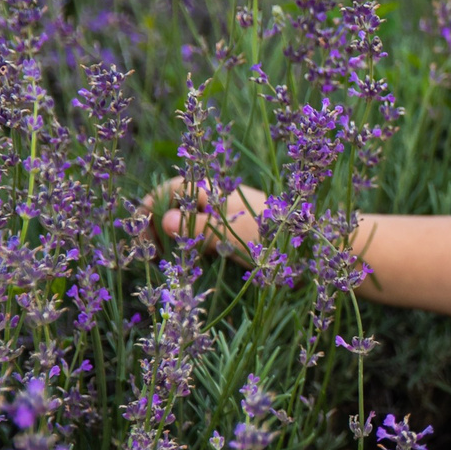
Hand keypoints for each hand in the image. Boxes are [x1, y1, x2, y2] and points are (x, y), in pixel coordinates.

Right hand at [143, 177, 269, 265]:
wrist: (308, 240)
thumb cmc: (270, 235)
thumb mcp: (229, 234)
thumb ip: (197, 227)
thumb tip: (165, 220)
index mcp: (211, 190)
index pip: (168, 189)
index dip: (149, 209)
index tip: (143, 238)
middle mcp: (215, 196)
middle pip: (174, 203)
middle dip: (158, 224)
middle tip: (155, 254)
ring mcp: (225, 211)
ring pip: (187, 218)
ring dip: (173, 235)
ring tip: (168, 259)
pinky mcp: (234, 227)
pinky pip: (203, 230)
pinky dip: (191, 241)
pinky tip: (192, 260)